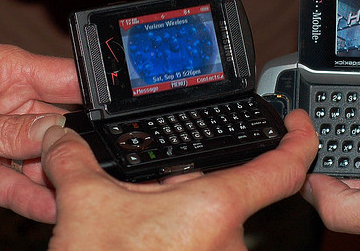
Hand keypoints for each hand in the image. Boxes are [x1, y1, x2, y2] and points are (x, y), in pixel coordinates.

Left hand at [0, 44, 80, 222]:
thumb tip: (57, 131)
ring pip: (39, 159)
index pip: (63, 76)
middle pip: (57, 122)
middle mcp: (9, 102)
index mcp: (6, 70)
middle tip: (96, 164)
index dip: (92, 92)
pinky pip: (16, 185)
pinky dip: (31, 198)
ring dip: (56, 176)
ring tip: (78, 194)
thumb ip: (7, 129)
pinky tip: (50, 208)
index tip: (118, 113)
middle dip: (75, 143)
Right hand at [42, 109, 317, 250]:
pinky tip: (142, 239)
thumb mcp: (85, 207)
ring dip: (179, 214)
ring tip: (136, 220)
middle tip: (149, 190)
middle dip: (189, 186)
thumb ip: (75, 161)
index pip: (283, 167)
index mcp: (217, 207)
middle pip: (227, 193)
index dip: (299, 138)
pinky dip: (177, 236)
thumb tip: (60, 138)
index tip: (299, 122)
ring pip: (211, 222)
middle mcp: (230, 242)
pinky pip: (202, 245)